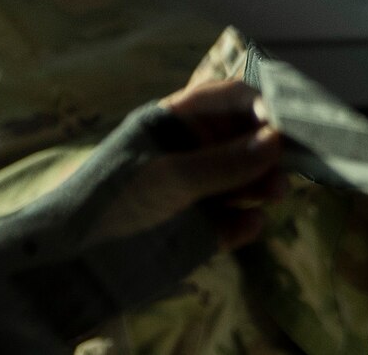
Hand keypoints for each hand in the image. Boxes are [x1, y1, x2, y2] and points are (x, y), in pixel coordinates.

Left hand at [87, 80, 286, 249]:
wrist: (73, 267)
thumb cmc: (115, 204)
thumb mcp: (171, 179)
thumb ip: (225, 163)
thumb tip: (276, 141)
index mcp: (174, 124)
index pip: (226, 99)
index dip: (259, 104)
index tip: (288, 122)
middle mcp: (188, 152)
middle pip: (242, 139)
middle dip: (269, 148)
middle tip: (295, 162)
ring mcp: (193, 191)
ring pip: (241, 179)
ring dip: (262, 183)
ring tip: (276, 193)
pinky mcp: (196, 230)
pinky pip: (230, 220)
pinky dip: (244, 221)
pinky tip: (251, 224)